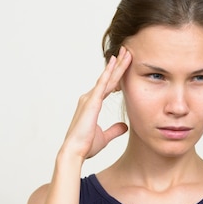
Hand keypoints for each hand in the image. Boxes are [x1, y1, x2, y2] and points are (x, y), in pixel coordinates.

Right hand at [61, 46, 131, 160]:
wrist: (75, 152)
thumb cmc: (86, 146)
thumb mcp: (105, 137)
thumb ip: (115, 130)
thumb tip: (125, 126)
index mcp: (92, 104)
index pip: (108, 86)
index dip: (117, 75)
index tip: (125, 65)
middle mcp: (89, 98)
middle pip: (108, 78)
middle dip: (118, 65)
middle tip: (127, 51)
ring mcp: (90, 98)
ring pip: (107, 78)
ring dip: (117, 64)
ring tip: (126, 52)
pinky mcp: (91, 102)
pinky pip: (102, 84)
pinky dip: (109, 72)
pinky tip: (114, 62)